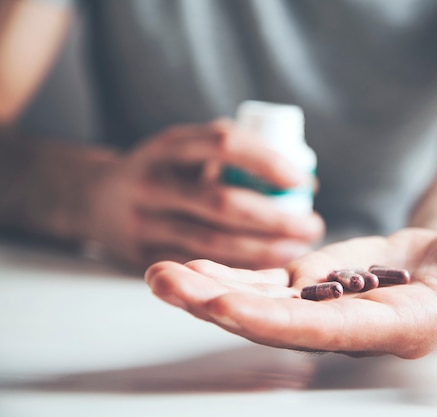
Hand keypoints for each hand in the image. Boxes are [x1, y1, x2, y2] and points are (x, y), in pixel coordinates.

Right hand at [87, 120, 323, 269]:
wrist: (93, 198)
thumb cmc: (163, 170)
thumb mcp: (186, 148)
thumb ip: (235, 155)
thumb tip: (304, 182)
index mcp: (168, 146)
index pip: (224, 144)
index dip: (266, 162)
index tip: (300, 180)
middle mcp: (151, 182)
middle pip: (223, 203)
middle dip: (276, 219)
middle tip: (313, 225)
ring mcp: (143, 223)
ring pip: (213, 243)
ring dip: (264, 250)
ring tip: (298, 248)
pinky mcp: (142, 257)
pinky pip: (199, 266)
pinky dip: (237, 268)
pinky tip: (267, 266)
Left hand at [144, 220, 436, 358]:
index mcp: (396, 327)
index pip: (326, 330)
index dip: (274, 321)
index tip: (222, 306)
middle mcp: (352, 324)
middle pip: (276, 321)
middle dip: (219, 304)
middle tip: (163, 281)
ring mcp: (330, 304)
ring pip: (261, 302)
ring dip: (210, 289)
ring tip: (158, 272)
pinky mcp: (319, 281)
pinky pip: (267, 282)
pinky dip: (229, 274)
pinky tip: (190, 266)